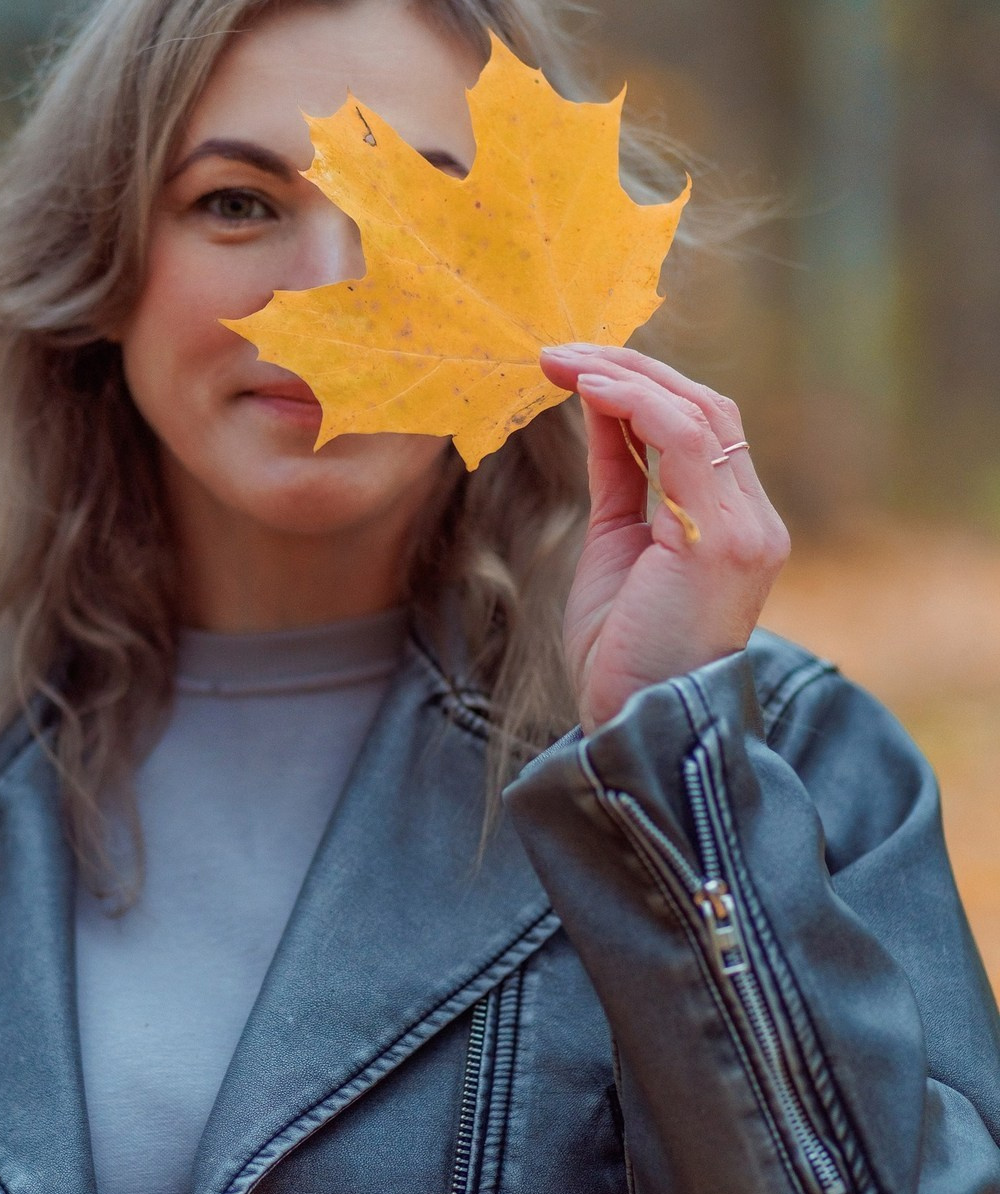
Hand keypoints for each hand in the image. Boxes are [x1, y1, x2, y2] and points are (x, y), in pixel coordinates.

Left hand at [539, 343, 790, 733]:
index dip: (640, 388)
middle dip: (631, 370)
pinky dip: (636, 404)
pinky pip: (686, 441)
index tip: (576, 368)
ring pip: (700, 413)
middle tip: (562, 352)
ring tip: (562, 360)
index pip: (699, 427)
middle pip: (707, 408)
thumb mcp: (614, 544)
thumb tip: (597, 408)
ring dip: (626, 377)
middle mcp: (751, 519)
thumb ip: (618, 476)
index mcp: (728, 523)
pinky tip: (588, 387)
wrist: (633, 723)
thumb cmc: (620, 649)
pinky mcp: (727, 541)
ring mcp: (747, 529)